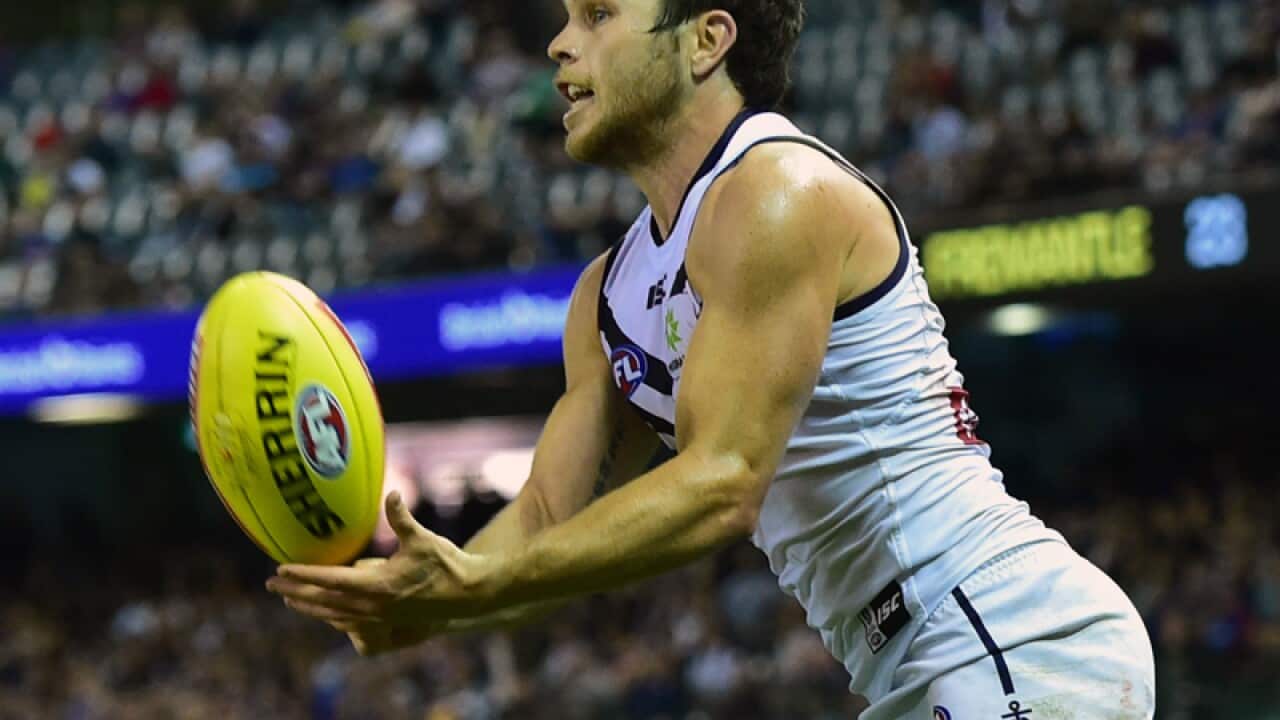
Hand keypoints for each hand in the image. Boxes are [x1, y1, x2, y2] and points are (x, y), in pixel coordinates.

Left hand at [266, 492, 508, 642]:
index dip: (304, 574)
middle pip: (324, 600)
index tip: (280, 569)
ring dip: (308, 606)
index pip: (330, 579)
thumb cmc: (446, 564)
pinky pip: (348, 621)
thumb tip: (392, 494)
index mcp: (378, 585)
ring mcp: (378, 618)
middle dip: (296, 591)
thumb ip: (402, 518)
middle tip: (271, 583)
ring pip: (333, 614)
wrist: (468, 596)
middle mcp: (373, 605)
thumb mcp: (423, 539)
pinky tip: (322, 611)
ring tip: (288, 599)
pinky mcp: (386, 623)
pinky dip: (329, 615)